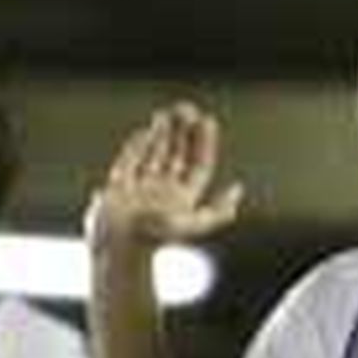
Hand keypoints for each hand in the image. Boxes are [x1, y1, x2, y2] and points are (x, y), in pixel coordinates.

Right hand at [84, 101, 243, 256]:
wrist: (119, 248)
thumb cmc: (157, 238)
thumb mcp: (194, 224)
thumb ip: (217, 211)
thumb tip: (238, 190)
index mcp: (183, 199)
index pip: (199, 165)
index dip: (205, 143)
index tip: (207, 120)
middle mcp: (164, 191)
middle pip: (178, 155)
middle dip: (183, 132)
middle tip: (187, 109)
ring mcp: (141, 187)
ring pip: (155, 154)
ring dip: (162, 133)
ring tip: (167, 113)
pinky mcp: (119, 186)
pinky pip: (129, 159)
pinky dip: (137, 145)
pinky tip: (146, 131)